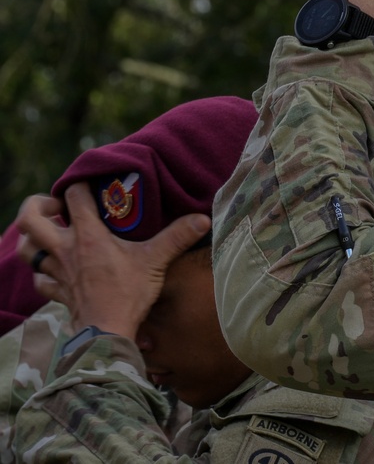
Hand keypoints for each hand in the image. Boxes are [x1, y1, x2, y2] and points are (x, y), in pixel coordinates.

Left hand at [15, 182, 209, 338]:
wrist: (108, 331)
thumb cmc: (129, 293)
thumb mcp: (156, 260)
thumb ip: (178, 237)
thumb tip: (203, 218)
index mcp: (88, 236)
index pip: (74, 197)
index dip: (80, 185)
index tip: (91, 185)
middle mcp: (65, 249)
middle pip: (29, 220)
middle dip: (36, 206)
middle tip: (55, 206)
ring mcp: (57, 271)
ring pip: (27, 249)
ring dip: (31, 239)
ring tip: (48, 233)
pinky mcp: (57, 291)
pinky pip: (38, 279)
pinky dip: (42, 271)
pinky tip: (54, 269)